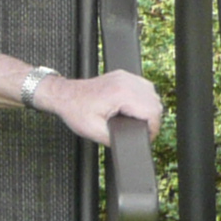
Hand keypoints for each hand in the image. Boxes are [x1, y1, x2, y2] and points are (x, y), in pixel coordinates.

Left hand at [36, 69, 163, 143]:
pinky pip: (144, 88)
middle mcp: (126, 82)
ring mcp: (125, 76)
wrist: (64, 95)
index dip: (152, 129)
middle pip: (156, 104)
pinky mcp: (124, 76)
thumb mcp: (94, 132)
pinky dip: (144, 99)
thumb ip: (117, 138)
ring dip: (149, 109)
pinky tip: (135, 108)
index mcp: (121, 93)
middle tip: (141, 132)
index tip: (145, 137)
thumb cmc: (75, 110)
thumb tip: (133, 143)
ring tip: (137, 121)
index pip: (152, 112)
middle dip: (152, 121)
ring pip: (153, 95)